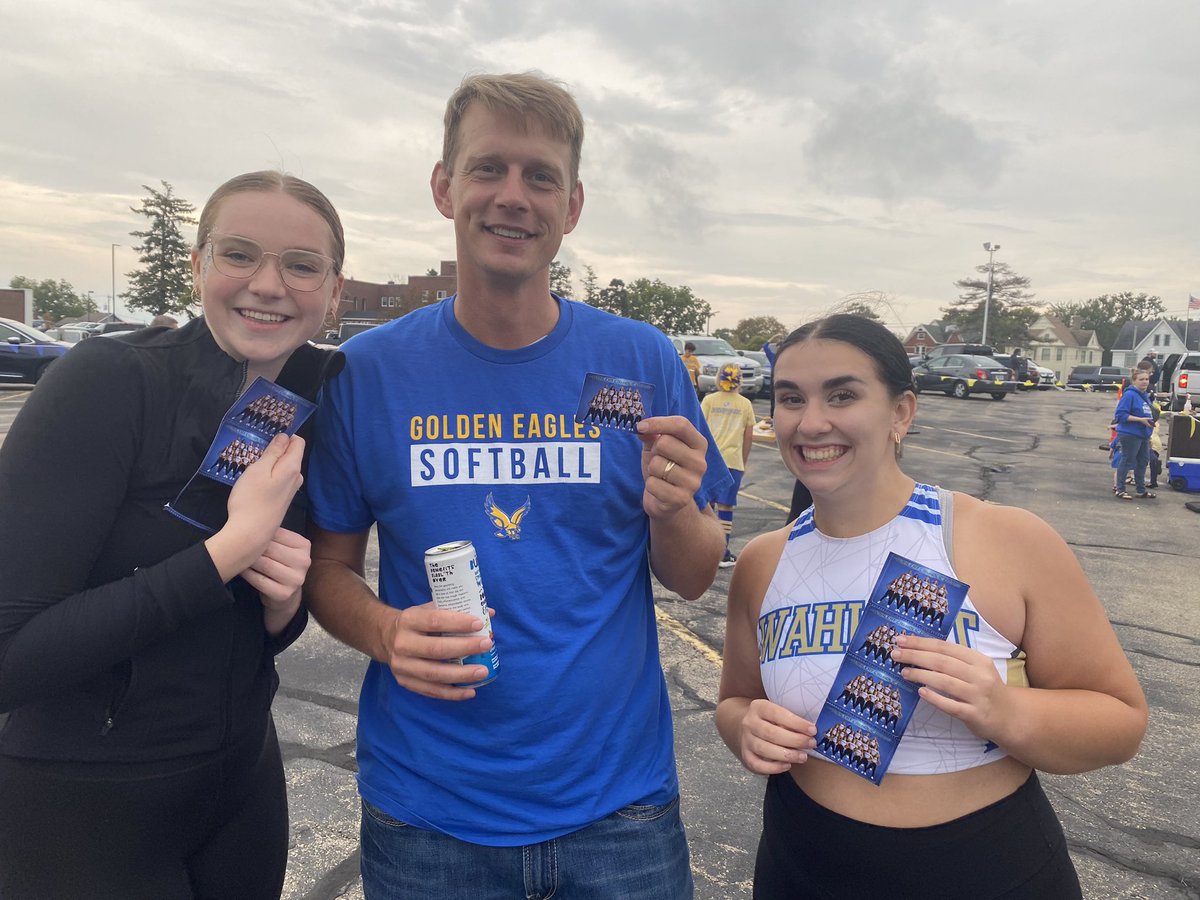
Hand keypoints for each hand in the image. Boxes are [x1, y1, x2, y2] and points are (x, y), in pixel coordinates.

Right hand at [227, 434, 304, 552]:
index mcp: (293, 467)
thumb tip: (285, 437)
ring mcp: (291, 491)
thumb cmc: (251, 499)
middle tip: (256, 451)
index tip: (267, 437)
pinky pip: (280, 480)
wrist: (250, 534)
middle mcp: (297, 478)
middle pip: (291, 455)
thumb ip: (273, 452)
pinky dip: (270, 476)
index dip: (284, 436)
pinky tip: (256, 482)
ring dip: (271, 463)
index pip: (298, 442)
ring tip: (253, 465)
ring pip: (285, 468)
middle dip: (276, 449)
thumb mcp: (258, 469)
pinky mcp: (282, 501)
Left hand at [241, 527, 309, 619]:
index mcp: (304, 545)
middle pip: (270, 549)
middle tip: (235, 544)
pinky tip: (241, 570)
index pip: (277, 534)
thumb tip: (249, 520)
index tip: (245, 532)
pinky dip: (247, 574)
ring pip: (264, 564)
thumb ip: (273, 535)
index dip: (259, 533)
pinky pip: (259, 580)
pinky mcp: (284, 593)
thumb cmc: (279, 564)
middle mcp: (304, 561)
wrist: (285, 594)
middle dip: (252, 547)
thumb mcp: (282, 547)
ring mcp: (296, 579)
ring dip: (248, 560)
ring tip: (237, 556)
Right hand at [380, 601, 494, 700]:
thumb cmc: (417, 622)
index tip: (479, 624)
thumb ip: (456, 610)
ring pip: (434, 673)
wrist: (386, 637)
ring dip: (461, 674)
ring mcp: (402, 665)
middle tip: (487, 645)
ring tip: (483, 671)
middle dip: (464, 648)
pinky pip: (430, 690)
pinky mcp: (405, 682)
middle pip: (436, 649)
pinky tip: (470, 691)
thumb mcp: (430, 609)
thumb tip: (489, 613)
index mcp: (409, 620)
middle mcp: (402, 643)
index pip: (435, 620)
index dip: (457, 623)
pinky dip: (452, 693)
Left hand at [636, 415, 708, 519]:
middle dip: (653, 451)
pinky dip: (650, 485)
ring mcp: (693, 482)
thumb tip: (642, 428)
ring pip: (656, 464)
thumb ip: (651, 435)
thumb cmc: (664, 468)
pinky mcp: (681, 499)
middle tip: (658, 460)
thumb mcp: (657, 447)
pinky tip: (659, 489)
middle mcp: (700, 462)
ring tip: (660, 476)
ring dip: (651, 470)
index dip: (658, 423)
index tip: (641, 426)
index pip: (681, 424)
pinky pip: (653, 484)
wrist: (668, 501)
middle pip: (664, 443)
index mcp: (698, 444)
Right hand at [737, 698, 816, 774]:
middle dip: (795, 740)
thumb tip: (811, 731)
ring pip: (764, 749)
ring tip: (803, 757)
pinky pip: (757, 764)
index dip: (796, 723)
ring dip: (786, 754)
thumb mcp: (777, 712)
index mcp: (758, 707)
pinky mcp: (745, 756)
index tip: (812, 730)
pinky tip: (787, 765)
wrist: (746, 727)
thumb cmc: (770, 720)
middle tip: (811, 744)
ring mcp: (745, 740)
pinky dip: (773, 767)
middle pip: (771, 733)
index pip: (777, 714)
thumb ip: (790, 719)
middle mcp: (749, 723)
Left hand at [892, 635, 1010, 740]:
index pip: (945, 647)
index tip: (901, 640)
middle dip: (916, 656)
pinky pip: (951, 706)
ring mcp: (978, 696)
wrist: (1010, 716)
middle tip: (895, 654)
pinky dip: (935, 698)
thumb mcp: (977, 669)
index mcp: (979, 660)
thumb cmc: (985, 688)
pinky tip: (921, 692)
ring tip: (904, 672)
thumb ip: (954, 661)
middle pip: (942, 662)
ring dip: (921, 675)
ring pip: (945, 682)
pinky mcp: (975, 715)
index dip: (921, 643)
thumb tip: (919, 651)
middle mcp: (980, 676)